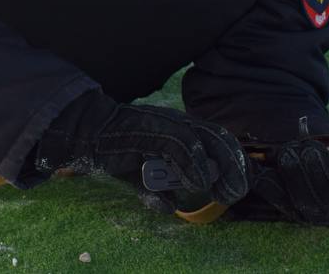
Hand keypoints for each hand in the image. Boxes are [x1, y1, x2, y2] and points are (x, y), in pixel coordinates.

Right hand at [37, 92, 250, 212]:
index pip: (217, 139)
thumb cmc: (116, 151)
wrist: (90, 132)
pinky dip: (194, 165)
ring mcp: (167, 124)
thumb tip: (172, 207)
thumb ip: (157, 190)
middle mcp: (179, 122)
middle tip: (238, 192)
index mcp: (180, 129)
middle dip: (234, 166)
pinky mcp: (155, 129)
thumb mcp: (140, 176)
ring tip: (226, 192)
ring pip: (206, 139)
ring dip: (220, 168)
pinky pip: (182, 146)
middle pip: (219, 137)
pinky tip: (199, 182)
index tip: (238, 185)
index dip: (233, 160)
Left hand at [227, 118, 328, 226]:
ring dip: (294, 169)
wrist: (328, 161)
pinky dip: (268, 182)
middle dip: (317, 168)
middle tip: (311, 148)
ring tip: (293, 150)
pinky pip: (277, 198)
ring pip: (301, 196)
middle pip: (328, 197)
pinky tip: (262, 169)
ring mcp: (316, 214)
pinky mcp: (291, 208)